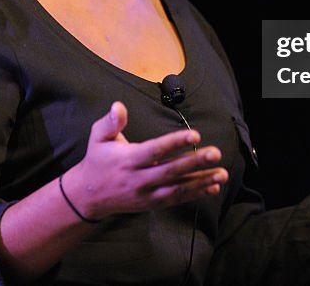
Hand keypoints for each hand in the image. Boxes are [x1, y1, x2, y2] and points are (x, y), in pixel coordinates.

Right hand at [64, 102, 228, 219]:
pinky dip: (196, 194)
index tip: (195, 135)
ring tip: (222, 173)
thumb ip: (110, 122)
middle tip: (216, 153)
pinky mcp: (152, 204)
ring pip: (178, 189)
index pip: (155, 150)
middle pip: (171, 171)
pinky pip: (177, 199)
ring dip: (201, 181)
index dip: (175, 143)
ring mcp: (146, 195)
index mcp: (128, 160)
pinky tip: (213, 187)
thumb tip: (118, 106)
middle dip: (195, 163)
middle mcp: (139, 179)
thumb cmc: (97, 160)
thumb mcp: (98, 137)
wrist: (88, 195)